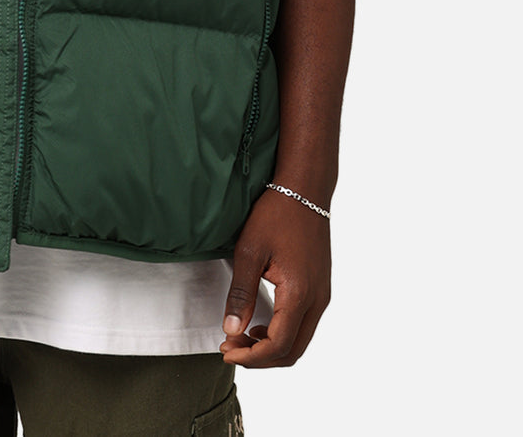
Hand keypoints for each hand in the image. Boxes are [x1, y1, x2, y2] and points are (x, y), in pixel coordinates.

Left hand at [219, 186, 330, 367]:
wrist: (304, 190)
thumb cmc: (275, 215)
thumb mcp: (249, 251)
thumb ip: (240, 293)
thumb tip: (230, 330)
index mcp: (299, 294)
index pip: (277, 345)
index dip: (250, 356)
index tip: (225, 350)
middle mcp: (317, 300)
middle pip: (292, 351)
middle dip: (260, 357)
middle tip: (230, 347)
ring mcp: (322, 295)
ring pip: (300, 340)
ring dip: (271, 346)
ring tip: (240, 335)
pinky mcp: (320, 288)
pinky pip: (304, 324)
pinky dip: (282, 333)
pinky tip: (260, 322)